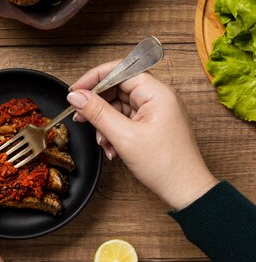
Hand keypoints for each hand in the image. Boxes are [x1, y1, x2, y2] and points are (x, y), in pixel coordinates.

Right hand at [67, 61, 218, 209]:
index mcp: (157, 93)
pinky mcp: (151, 124)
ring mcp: (155, 111)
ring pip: (119, 106)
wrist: (185, 191)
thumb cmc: (165, 165)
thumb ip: (97, 112)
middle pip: (118, 88)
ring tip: (102, 141)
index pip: (120, 70)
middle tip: (80, 117)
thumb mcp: (123, 137)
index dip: (95, 78)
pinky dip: (113, 131)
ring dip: (105, 123)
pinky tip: (112, 147)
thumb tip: (76, 96)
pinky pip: (125, 119)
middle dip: (98, 105)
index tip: (75, 90)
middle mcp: (158, 98)